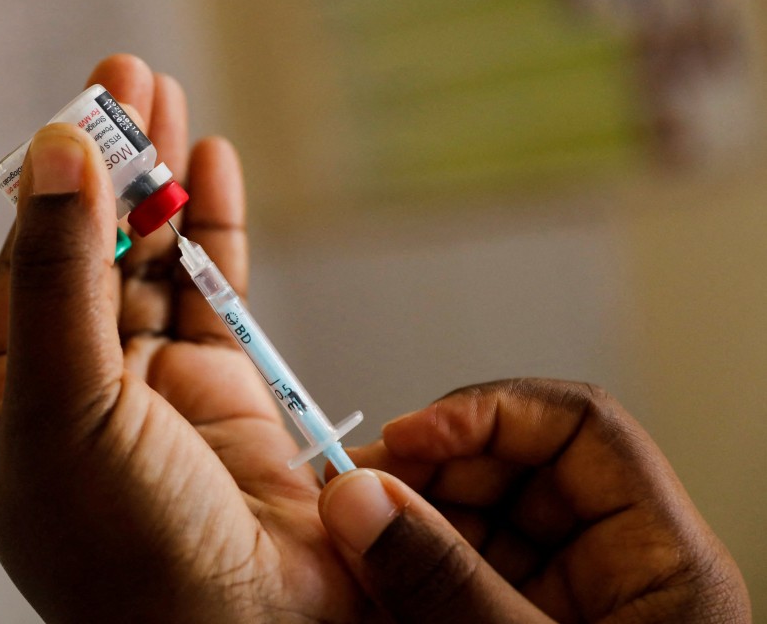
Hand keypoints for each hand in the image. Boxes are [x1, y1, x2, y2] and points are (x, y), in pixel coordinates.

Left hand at [0, 55, 373, 622]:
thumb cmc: (128, 551)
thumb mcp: (65, 405)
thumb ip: (59, 276)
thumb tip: (54, 154)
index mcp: (11, 402)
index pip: (26, 264)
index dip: (53, 180)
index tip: (83, 106)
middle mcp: (80, 389)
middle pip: (92, 249)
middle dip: (112, 164)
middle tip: (132, 78)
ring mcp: (156, 388)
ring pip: (156, 262)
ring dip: (165, 183)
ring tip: (173, 102)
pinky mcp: (228, 391)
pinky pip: (217, 293)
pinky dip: (220, 231)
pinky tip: (220, 170)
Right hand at [318, 379, 750, 622]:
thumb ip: (444, 584)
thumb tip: (360, 498)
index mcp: (661, 560)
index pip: (578, 428)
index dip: (488, 413)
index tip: (408, 439)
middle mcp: (615, 568)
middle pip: (517, 467)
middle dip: (429, 471)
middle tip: (354, 499)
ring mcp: (566, 600)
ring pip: (480, 518)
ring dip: (409, 522)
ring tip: (351, 550)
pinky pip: (464, 571)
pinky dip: (412, 571)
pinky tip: (372, 587)